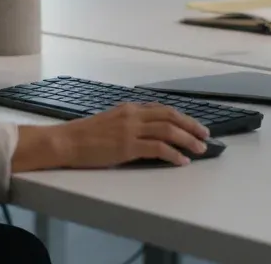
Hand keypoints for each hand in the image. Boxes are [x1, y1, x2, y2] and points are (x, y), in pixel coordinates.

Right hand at [11, 103, 210, 171]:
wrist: (66, 141)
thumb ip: (128, 123)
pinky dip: (173, 154)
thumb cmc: (84, 136)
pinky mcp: (127, 146)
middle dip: (191, 125)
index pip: (162, 109)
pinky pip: (158, 148)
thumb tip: (147, 131)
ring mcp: (130, 130)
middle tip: (205, 135)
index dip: (182, 117)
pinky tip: (181, 161)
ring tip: (199, 149)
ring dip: (187, 140)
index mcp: (129, 108)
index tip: (194, 125)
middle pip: (170, 116)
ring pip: (168, 130)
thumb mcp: (110, 122)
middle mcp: (132, 115)